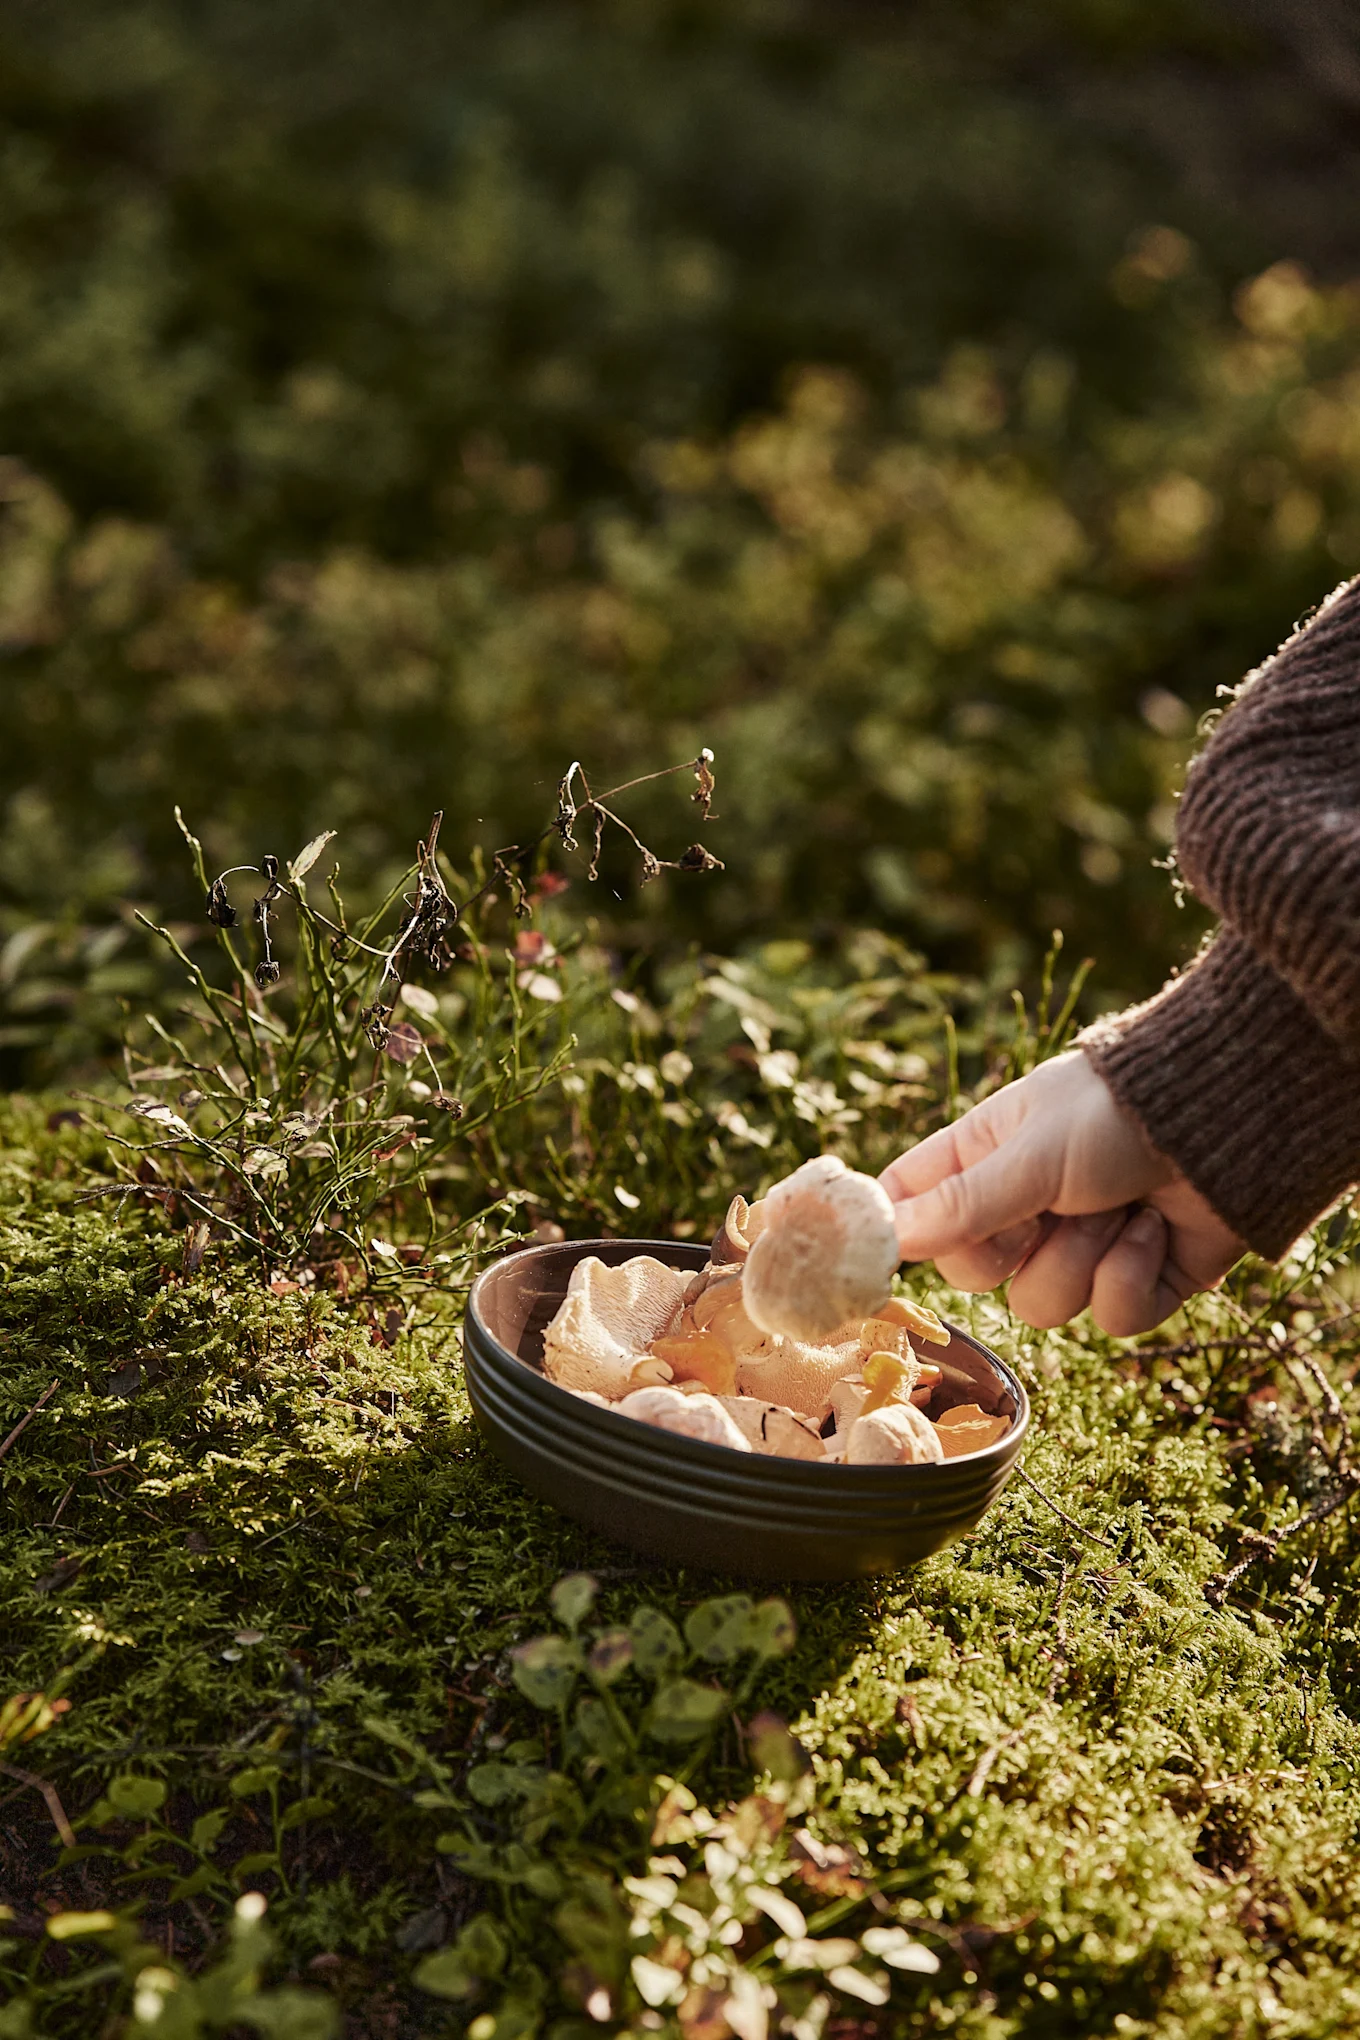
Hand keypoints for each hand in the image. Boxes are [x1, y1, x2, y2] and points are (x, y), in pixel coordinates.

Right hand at [877, 1050, 1243, 1334]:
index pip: (911, 1206)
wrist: (1228, 1122)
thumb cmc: (1116, 1113)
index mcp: (983, 1160)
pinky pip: (1108, 1318)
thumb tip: (886, 1237)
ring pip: (1041, 1305)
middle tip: (1040, 1212)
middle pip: (972, 1274)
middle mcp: (1025, 1207)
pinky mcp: (1137, 1282)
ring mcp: (1080, 1248)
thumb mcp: (1029, 1157)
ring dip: (1083, 1258)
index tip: (882, 1258)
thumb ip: (959, 1204)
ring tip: (1118, 1206)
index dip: (896, 1234)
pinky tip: (1154, 1227)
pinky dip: (1132, 1275)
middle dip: (1011, 1250)